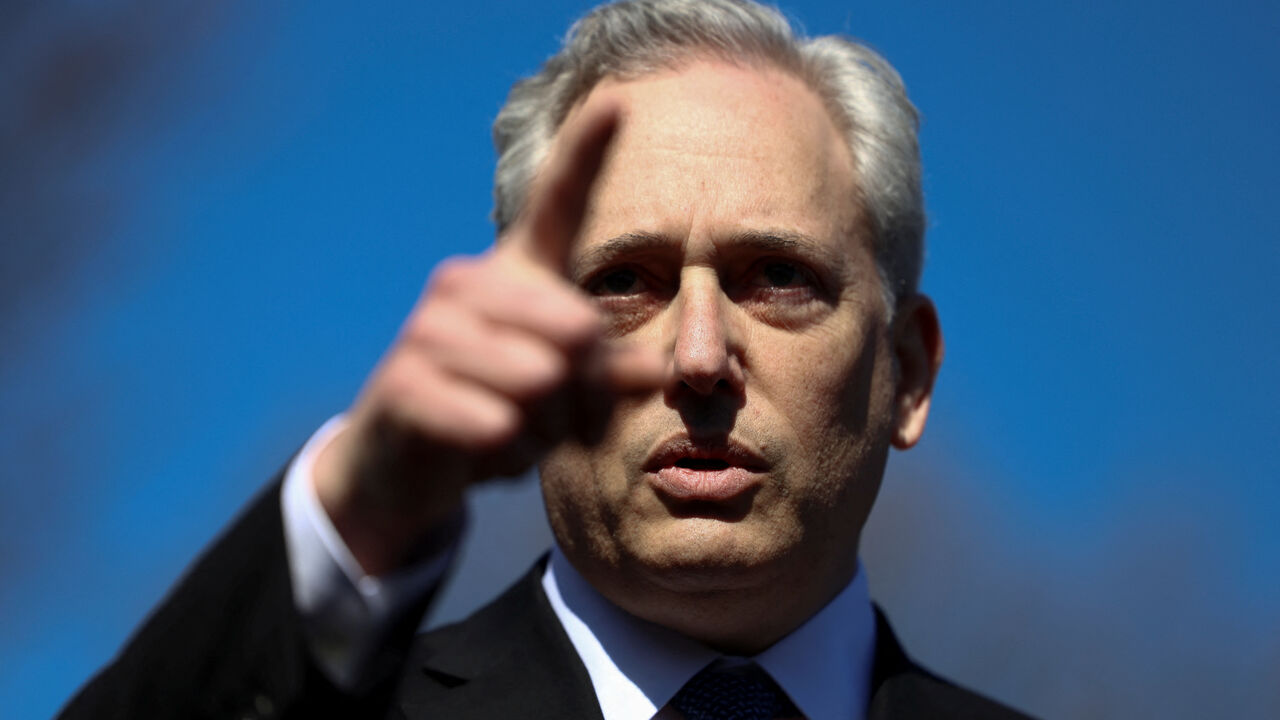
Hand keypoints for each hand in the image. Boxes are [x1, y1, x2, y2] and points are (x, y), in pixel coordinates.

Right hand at [312, 102, 663, 574]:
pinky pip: (496, 423)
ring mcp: (430, 327)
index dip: (587, 151)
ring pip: (539, 382)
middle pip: (578, 330)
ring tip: (511, 432)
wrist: (404, 464)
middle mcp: (468, 282)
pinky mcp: (403, 383)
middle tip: (554, 418)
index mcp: (515, 272)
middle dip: (583, 394)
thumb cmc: (497, 409)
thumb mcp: (563, 395)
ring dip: (542, 431)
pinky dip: (505, 455)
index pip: (557, 204)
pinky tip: (482, 450)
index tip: (620, 98)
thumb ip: (610, 373)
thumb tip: (655, 370)